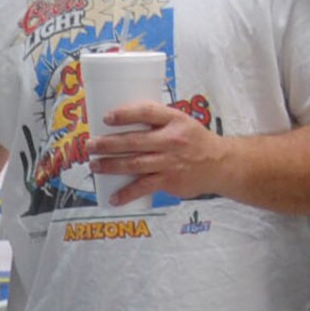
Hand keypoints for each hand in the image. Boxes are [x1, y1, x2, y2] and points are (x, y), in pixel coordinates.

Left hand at [89, 100, 220, 205]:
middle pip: (134, 141)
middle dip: (107, 144)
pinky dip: (127, 194)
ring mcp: (169, 162)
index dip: (125, 114)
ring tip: (94, 166)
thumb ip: (156, 119)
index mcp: (173, 120)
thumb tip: (122, 118)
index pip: (147, 112)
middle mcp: (171, 140)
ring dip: (111, 166)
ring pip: (134, 164)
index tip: (106, 118)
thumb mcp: (180, 121)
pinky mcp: (169, 181)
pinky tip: (113, 198)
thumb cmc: (194, 140)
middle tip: (89, 145)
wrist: (220, 164)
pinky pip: (144, 187)